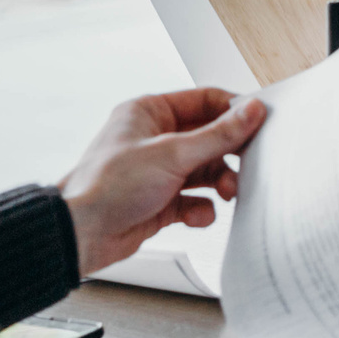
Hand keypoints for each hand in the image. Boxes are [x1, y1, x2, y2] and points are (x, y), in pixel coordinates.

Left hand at [59, 88, 266, 274]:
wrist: (78, 236)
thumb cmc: (108, 186)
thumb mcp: (172, 154)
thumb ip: (218, 135)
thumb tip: (253, 111)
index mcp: (150, 112)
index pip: (205, 101)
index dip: (234, 111)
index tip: (260, 123)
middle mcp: (154, 139)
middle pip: (209, 137)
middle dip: (228, 154)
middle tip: (249, 163)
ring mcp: (157, 171)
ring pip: (204, 170)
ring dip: (219, 182)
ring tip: (227, 192)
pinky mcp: (159, 202)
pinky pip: (193, 200)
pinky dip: (201, 209)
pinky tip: (199, 216)